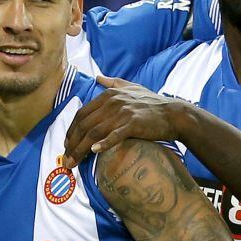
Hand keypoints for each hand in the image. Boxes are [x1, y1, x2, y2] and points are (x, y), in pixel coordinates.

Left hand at [63, 76, 181, 167]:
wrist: (174, 114)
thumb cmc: (152, 103)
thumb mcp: (131, 87)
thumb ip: (113, 82)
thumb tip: (98, 78)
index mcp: (108, 95)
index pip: (82, 114)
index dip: (71, 130)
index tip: (67, 145)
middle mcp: (112, 102)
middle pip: (85, 125)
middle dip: (72, 144)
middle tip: (66, 159)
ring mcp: (123, 113)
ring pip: (95, 132)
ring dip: (81, 149)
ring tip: (73, 163)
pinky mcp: (133, 124)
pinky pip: (114, 135)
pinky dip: (103, 144)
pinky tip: (94, 151)